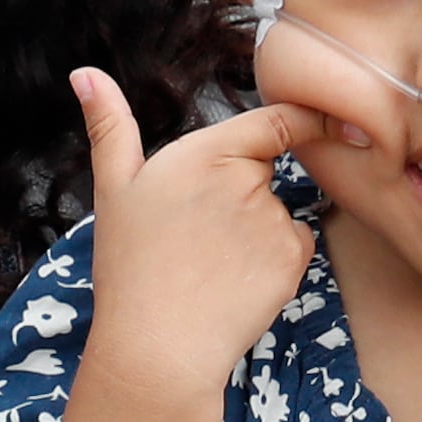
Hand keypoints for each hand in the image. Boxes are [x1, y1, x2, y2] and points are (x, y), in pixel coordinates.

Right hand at [69, 70, 321, 401]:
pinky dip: (274, 260)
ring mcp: (273, 220)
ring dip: (256, 229)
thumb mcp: (112, 190)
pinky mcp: (292, 259)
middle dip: (241, 192)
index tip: (336, 118)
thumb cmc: (130, 268)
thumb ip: (109, 125)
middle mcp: (246, 180)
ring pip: (277, 211)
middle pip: (264, 171)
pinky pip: (294, 246)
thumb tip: (85, 73)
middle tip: (196, 234)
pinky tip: (234, 281)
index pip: (279, 119)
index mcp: (205, 153)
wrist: (157, 347)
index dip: (308, 117)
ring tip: (209, 263)